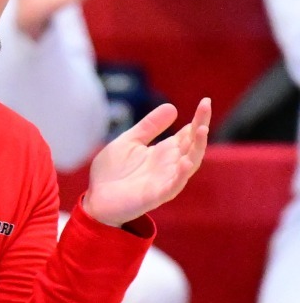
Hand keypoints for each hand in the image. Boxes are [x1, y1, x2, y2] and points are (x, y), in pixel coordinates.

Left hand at [80, 96, 211, 227]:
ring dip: (197, 148)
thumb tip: (172, 106)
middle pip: (192, 145)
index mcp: (164, 152)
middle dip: (201, 126)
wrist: (97, 200)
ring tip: (202, 130)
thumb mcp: (129, 142)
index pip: (187, 134)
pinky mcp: (155, 196)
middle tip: (205, 107)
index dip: (197, 118)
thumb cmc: (113, 172)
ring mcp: (165, 181)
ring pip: (189, 164)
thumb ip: (149, 127)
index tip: (205, 101)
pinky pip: (173, 186)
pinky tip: (185, 162)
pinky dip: (180, 175)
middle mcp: (170, 165)